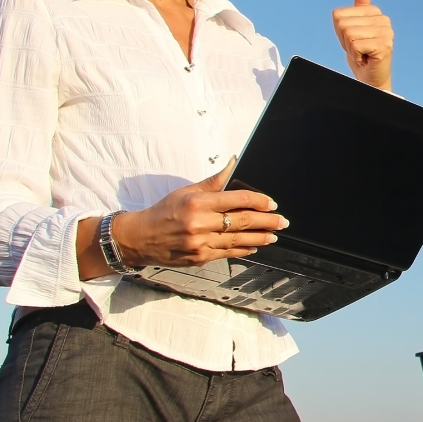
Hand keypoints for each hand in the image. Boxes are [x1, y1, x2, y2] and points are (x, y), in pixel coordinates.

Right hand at [76, 158, 288, 278]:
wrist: (140, 238)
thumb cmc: (163, 211)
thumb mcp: (186, 191)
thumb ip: (213, 181)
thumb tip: (233, 163)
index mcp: (197, 203)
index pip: (236, 200)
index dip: (258, 201)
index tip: (272, 203)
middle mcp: (200, 224)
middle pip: (241, 221)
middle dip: (266, 221)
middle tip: (282, 221)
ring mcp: (200, 243)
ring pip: (238, 240)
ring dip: (260, 238)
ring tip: (274, 235)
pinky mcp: (200, 258)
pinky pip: (228, 254)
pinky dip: (244, 250)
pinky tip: (255, 247)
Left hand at [331, 0, 393, 90]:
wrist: (371, 79)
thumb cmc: (362, 55)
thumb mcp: (354, 28)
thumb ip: (359, 5)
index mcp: (375, 12)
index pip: (339, 15)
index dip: (340, 33)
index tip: (353, 42)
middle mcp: (383, 19)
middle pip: (343, 24)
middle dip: (345, 42)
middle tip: (358, 50)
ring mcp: (386, 32)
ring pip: (348, 34)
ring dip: (351, 50)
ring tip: (363, 54)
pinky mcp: (385, 45)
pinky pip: (355, 45)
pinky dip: (356, 56)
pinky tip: (367, 59)